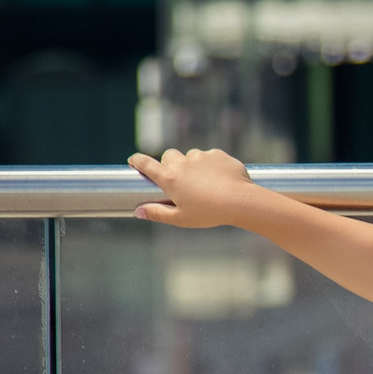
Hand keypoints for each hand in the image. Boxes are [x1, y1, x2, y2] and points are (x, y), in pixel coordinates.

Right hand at [130, 148, 257, 227]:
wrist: (239, 201)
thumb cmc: (208, 213)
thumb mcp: (180, 219)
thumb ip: (157, 214)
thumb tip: (138, 212)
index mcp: (170, 178)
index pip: (146, 164)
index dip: (137, 160)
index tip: (133, 160)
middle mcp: (183, 163)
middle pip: (168, 155)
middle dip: (169, 164)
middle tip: (177, 179)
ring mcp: (201, 156)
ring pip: (191, 156)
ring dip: (192, 165)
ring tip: (203, 183)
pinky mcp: (218, 154)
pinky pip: (210, 156)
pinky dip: (211, 165)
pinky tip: (219, 179)